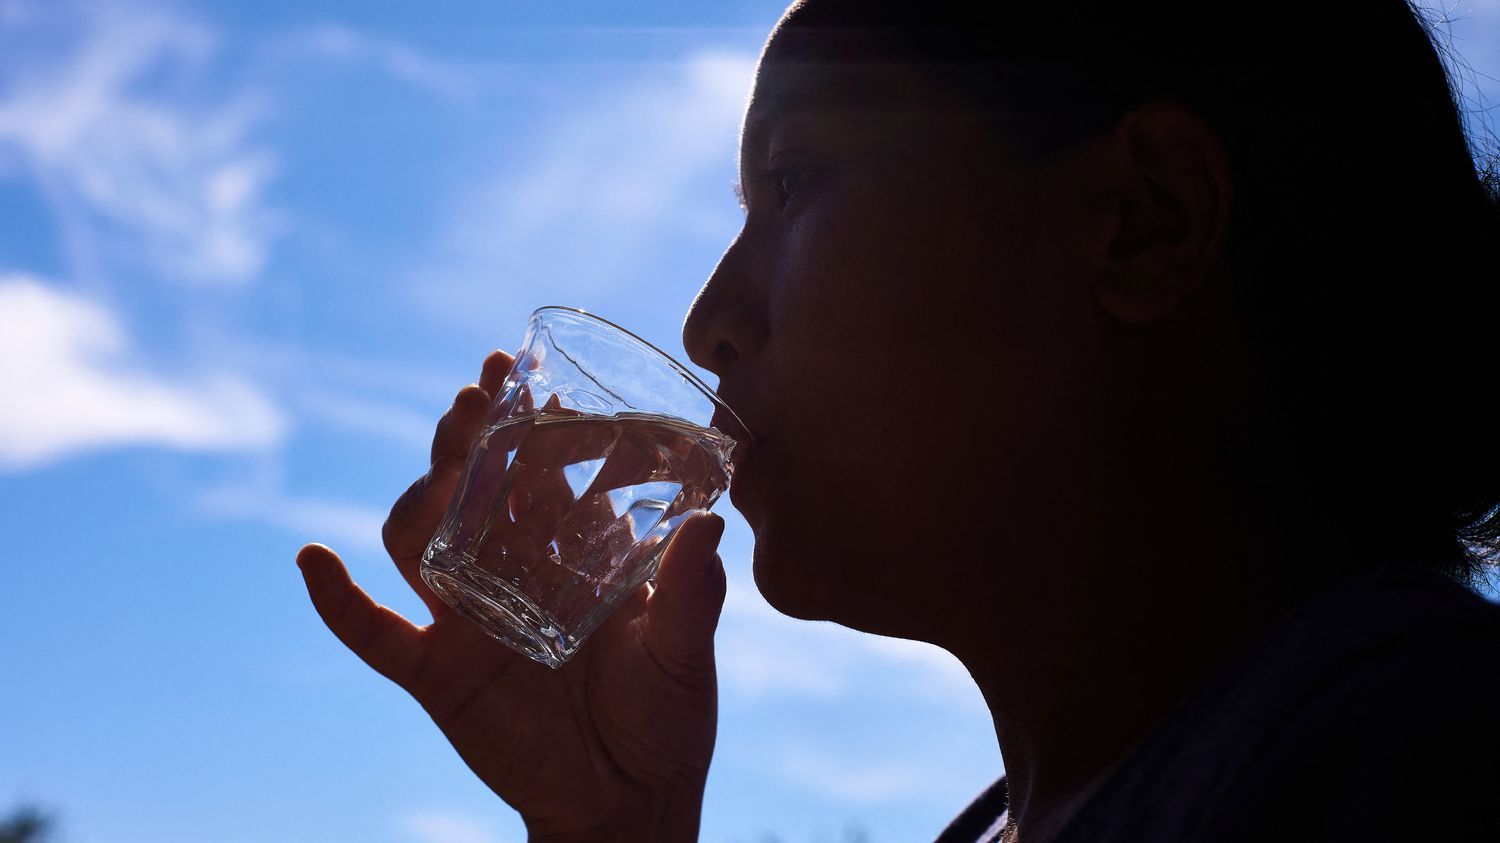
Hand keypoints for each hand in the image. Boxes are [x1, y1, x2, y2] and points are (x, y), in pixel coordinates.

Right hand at [297, 350, 726, 841]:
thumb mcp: (684, 653)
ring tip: (444, 453)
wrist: (629, 802)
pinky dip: (336, 601)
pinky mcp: (435, 673)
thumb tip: (712, 526)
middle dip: (472, 437)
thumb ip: (694, 596)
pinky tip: (312, 558)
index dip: (531, 426)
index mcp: (571, 553)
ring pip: (422, 538)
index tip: (533, 380)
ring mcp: (466, 618)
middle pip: (473, 489)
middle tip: (479, 391)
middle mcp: (511, 571)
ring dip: (425, 491)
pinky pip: (372, 633)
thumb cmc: (666, 718)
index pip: (541, 474)